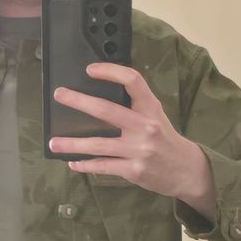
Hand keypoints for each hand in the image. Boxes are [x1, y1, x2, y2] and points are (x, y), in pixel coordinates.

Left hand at [50, 63, 214, 214]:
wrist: (186, 170)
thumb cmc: (164, 138)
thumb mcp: (155, 115)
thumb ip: (134, 106)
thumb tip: (98, 98)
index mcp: (150, 107)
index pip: (132, 80)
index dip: (110, 71)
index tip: (90, 70)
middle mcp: (145, 126)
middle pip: (107, 111)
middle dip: (79, 102)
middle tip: (60, 95)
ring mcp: (139, 150)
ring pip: (99, 145)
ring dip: (73, 144)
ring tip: (54, 143)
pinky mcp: (134, 170)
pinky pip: (104, 166)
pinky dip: (86, 165)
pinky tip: (73, 162)